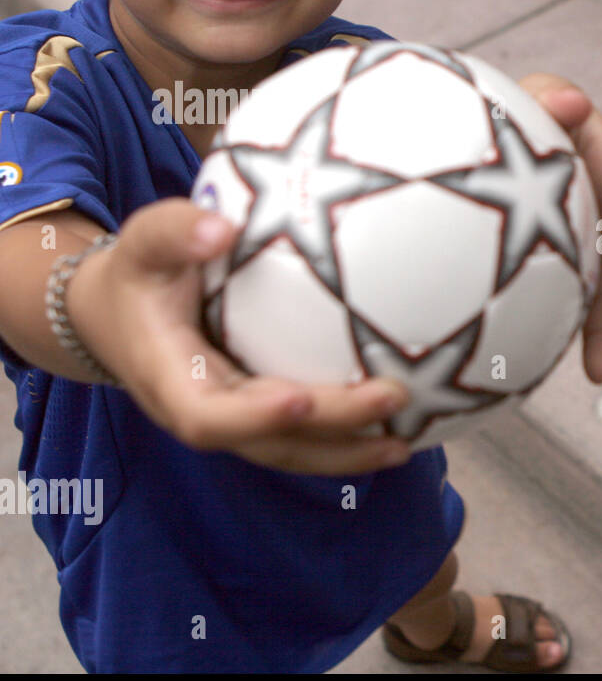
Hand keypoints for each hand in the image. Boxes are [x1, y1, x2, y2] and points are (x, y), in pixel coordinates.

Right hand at [68, 199, 414, 475]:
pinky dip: (346, 439)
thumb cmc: (140, 272)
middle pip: (267, 441)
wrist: (116, 311)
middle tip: (395, 396)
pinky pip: (301, 438)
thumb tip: (221, 227)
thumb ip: (175, 232)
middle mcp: (201, 412)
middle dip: (331, 428)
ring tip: (406, 444)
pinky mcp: (255, 416)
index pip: (206, 417)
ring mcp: (232, 420)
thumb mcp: (144, 243)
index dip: (252, 418)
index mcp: (170, 378)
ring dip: (348, 452)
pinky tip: (398, 431)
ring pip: (290, 451)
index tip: (299, 398)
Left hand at [520, 73, 601, 382]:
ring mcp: (584, 240)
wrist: (469, 148)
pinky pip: (569, 302)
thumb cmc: (502, 114)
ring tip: (598, 374)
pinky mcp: (559, 269)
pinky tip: (543, 364)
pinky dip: (563, 332)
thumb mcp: (523, 98)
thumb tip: (573, 103)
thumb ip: (547, 99)